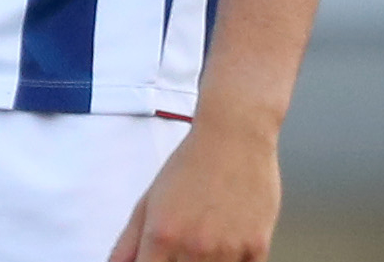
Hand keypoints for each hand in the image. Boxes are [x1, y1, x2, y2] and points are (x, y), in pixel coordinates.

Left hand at [107, 111, 281, 261]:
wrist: (234, 134)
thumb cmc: (191, 163)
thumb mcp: (148, 201)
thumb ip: (127, 244)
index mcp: (162, 236)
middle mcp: (194, 247)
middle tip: (182, 247)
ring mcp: (227, 250)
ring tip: (205, 242)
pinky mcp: (256, 247)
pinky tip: (227, 246)